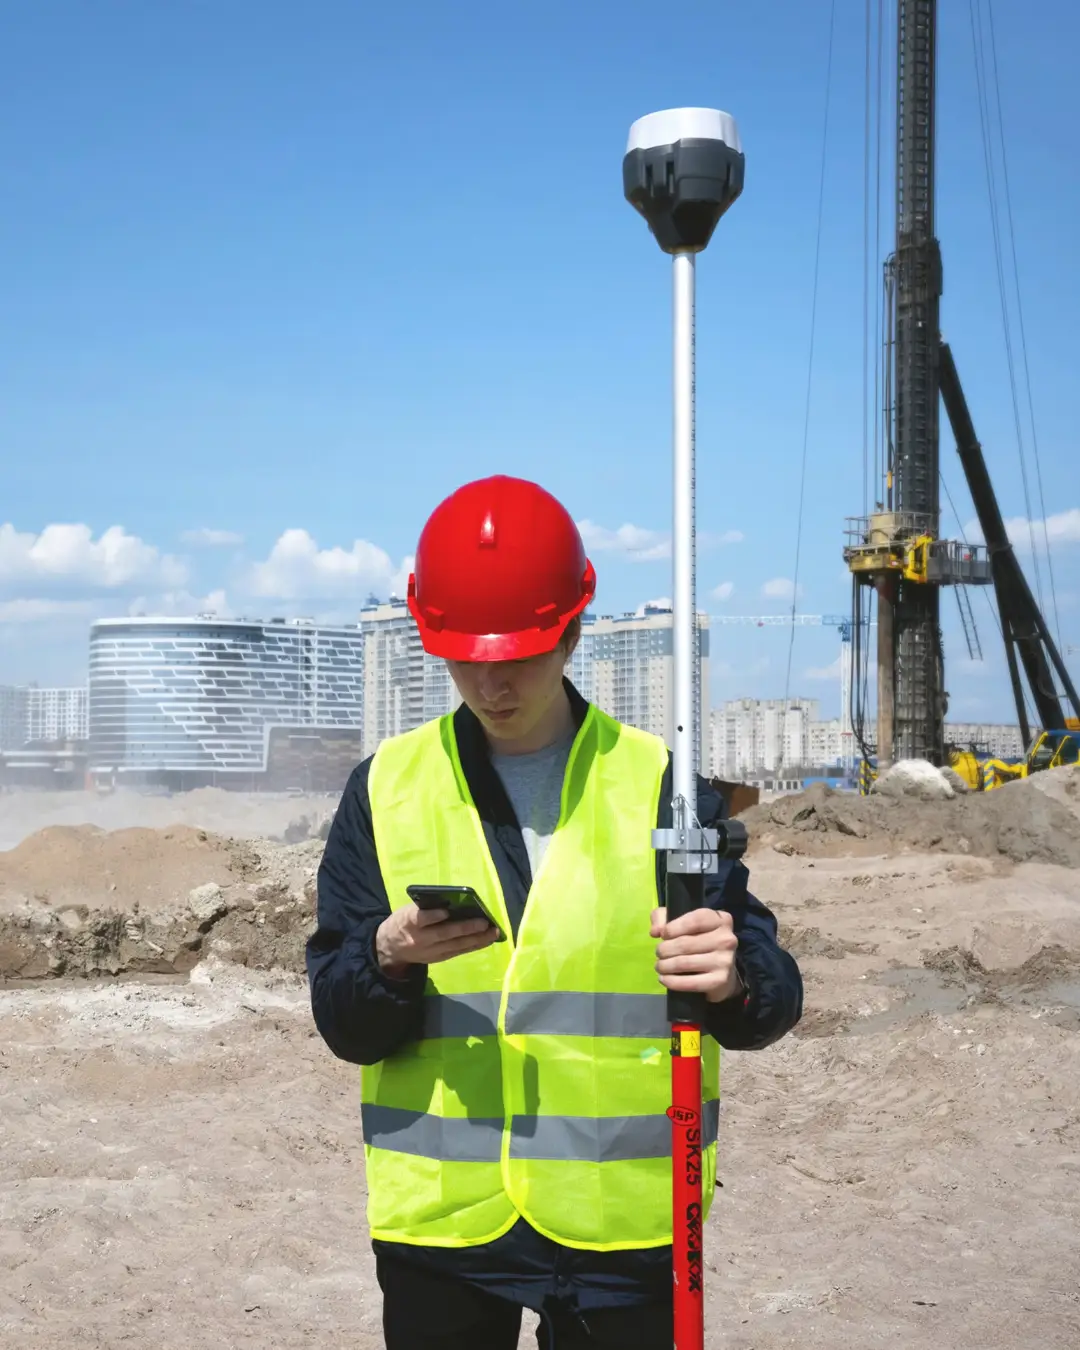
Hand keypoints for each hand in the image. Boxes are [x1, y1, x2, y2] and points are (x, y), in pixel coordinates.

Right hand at [376, 904, 498, 978]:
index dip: (433, 916)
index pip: (420, 919)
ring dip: (476, 939)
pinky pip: (457, 952)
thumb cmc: (402, 922)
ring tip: (493, 932)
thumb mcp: (406, 911)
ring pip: (455, 945)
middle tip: (484, 922)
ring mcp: (430, 951)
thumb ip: (425, 907)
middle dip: (466, 928)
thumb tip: (452, 900)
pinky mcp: (437, 959)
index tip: (447, 911)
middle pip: (444, 934)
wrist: (389, 948)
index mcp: (408, 922)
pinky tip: (486, 940)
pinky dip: (472, 946)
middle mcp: (420, 939)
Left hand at [650, 906, 741, 1003]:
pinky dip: (671, 981)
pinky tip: (664, 979)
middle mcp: (726, 939)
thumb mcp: (682, 922)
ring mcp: (725, 961)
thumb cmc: (699, 940)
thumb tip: (655, 931)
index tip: (663, 935)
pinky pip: (689, 983)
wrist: (722, 971)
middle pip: (685, 943)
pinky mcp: (720, 981)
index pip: (695, 920)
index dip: (673, 928)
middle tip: (659, 953)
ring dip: (665, 966)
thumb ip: (663, 918)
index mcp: (720, 920)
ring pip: (684, 963)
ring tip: (659, 966)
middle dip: (664, 949)